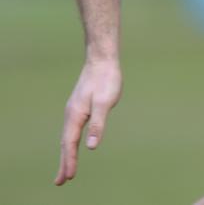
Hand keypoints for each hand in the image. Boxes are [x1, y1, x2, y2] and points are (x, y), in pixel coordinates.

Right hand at [55, 58, 121, 185]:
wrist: (102, 59)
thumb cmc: (106, 80)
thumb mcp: (104, 102)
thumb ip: (98, 124)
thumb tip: (90, 146)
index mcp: (75, 115)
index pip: (70, 144)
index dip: (70, 161)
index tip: (68, 178)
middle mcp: (71, 114)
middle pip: (65, 143)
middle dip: (64, 162)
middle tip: (60, 182)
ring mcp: (74, 110)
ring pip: (67, 136)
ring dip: (66, 154)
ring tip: (66, 169)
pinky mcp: (79, 106)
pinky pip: (71, 129)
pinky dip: (70, 142)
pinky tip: (73, 144)